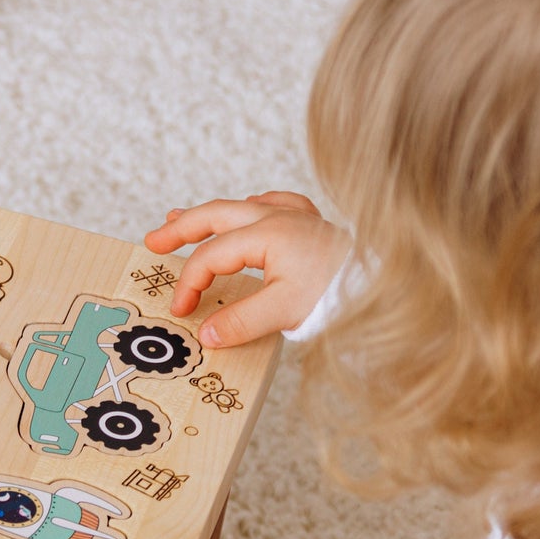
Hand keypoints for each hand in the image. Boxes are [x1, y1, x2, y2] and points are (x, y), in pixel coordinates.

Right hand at [143, 191, 349, 347]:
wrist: (386, 286)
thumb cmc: (340, 294)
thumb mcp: (285, 311)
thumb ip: (240, 322)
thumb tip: (206, 334)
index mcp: (267, 234)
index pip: (211, 256)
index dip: (189, 283)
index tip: (181, 311)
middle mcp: (278, 216)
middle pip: (216, 215)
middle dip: (180, 228)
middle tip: (152, 242)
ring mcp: (296, 216)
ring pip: (240, 207)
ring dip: (208, 215)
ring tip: (179, 218)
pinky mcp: (311, 225)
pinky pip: (275, 204)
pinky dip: (252, 208)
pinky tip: (248, 209)